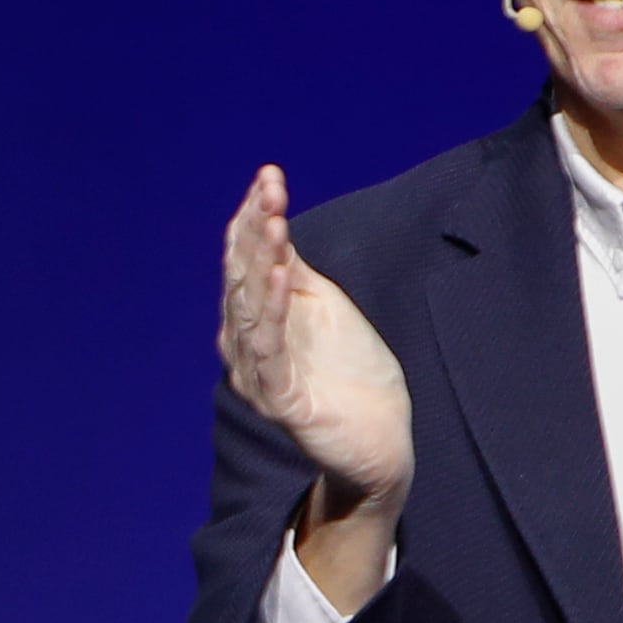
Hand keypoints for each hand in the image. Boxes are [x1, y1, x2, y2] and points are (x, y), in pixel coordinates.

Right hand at [221, 168, 411, 607]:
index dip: (253, 219)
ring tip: (274, 220)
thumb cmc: (353, 377)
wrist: (379, 445)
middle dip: (256, 229)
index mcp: (257, 321)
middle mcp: (245, 346)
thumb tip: (273, 221)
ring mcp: (259, 375)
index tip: (268, 177)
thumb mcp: (325, 310)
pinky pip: (269, 351)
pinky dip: (273, 311)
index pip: (246, 262)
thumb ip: (296, 273)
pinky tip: (282, 277)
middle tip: (268, 187)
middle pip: (242, 279)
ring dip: (262, 262)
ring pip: (250, 309)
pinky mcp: (281, 403)